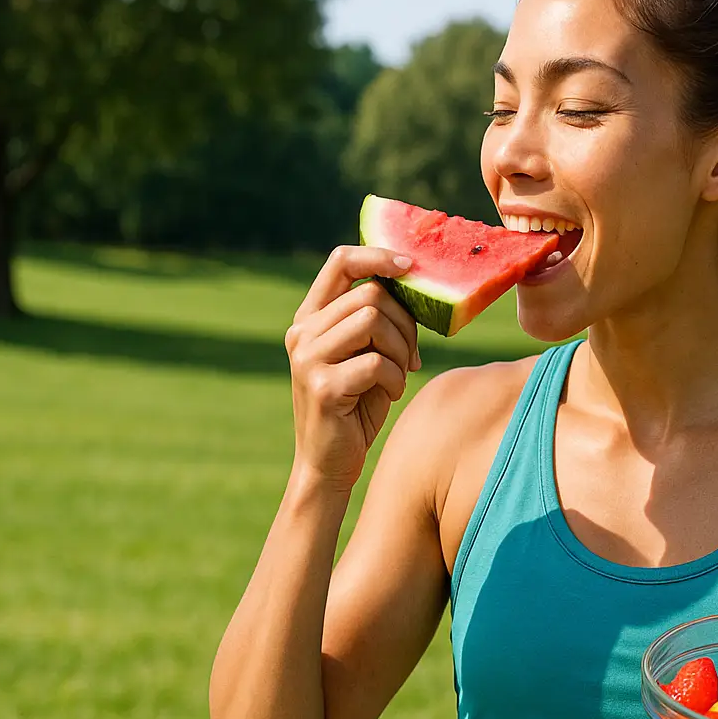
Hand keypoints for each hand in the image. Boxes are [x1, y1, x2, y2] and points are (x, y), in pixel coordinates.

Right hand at [285, 246, 420, 490]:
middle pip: (371, 295)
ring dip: (400, 350)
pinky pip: (376, 362)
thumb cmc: (356, 405)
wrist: (329, 462)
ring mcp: (307, 358)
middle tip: (410, 355)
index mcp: (310, 318)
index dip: (379, 255)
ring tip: (397, 375)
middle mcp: (302, 332)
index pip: (341, 261)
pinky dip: (394, 379)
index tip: (412, 266)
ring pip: (374, 321)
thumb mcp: (365, 353)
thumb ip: (377, 319)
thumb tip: (415, 282)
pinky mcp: (322, 387)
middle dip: (405, 323)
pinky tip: (389, 393)